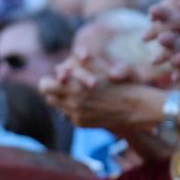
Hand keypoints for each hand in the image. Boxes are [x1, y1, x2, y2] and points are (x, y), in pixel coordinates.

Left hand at [40, 55, 160, 131]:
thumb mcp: (102, 67)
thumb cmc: (119, 83)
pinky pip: (68, 115)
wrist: (134, 108)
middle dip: (54, 90)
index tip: (59, 78)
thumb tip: (73, 56)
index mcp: (75, 88)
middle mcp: (72, 104)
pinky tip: (87, 104)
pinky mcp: (81, 123)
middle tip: (64, 85)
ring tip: (75, 93)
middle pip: (48, 97)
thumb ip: (83, 61)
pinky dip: (74, 109)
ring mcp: (76, 115)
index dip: (49, 80)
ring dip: (62, 99)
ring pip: (57, 107)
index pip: (44, 85)